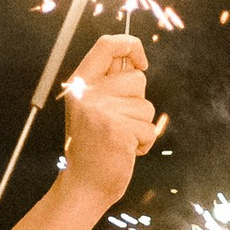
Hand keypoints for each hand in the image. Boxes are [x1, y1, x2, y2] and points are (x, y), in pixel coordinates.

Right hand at [57, 34, 161, 218]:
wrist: (84, 184)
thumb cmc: (93, 145)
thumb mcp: (93, 107)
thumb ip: (109, 82)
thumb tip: (135, 59)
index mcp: (80, 83)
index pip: (107, 46)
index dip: (130, 45)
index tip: (142, 61)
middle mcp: (87, 92)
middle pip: (137, 78)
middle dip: (138, 102)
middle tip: (118, 123)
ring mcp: (101, 110)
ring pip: (146, 106)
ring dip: (141, 125)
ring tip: (120, 138)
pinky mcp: (117, 129)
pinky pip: (149, 128)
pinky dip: (144, 143)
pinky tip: (125, 151)